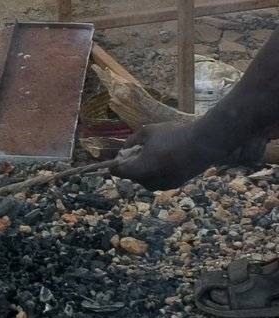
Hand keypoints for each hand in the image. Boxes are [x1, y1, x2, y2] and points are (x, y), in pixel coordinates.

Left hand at [111, 120, 225, 189]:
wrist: (204, 143)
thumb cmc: (173, 134)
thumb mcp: (148, 132)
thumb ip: (132, 141)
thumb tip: (123, 149)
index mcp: (141, 169)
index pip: (119, 172)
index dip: (114, 166)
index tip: (114, 159)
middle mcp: (151, 181)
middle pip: (133, 177)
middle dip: (131, 167)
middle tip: (133, 153)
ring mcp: (165, 185)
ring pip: (146, 180)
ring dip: (144, 170)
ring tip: (149, 155)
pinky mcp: (176, 184)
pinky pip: (159, 180)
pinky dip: (157, 172)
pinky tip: (163, 159)